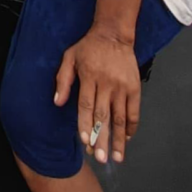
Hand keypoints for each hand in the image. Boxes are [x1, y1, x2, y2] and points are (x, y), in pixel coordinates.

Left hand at [54, 27, 142, 166]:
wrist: (113, 33)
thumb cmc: (88, 47)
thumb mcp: (69, 57)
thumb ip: (62, 79)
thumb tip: (57, 102)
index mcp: (89, 76)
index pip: (86, 105)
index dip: (85, 125)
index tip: (84, 142)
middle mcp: (106, 83)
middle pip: (103, 115)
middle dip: (101, 138)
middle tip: (100, 158)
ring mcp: (122, 86)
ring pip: (120, 117)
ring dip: (118, 139)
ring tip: (117, 157)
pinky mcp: (134, 86)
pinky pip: (133, 110)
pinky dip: (131, 125)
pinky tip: (127, 138)